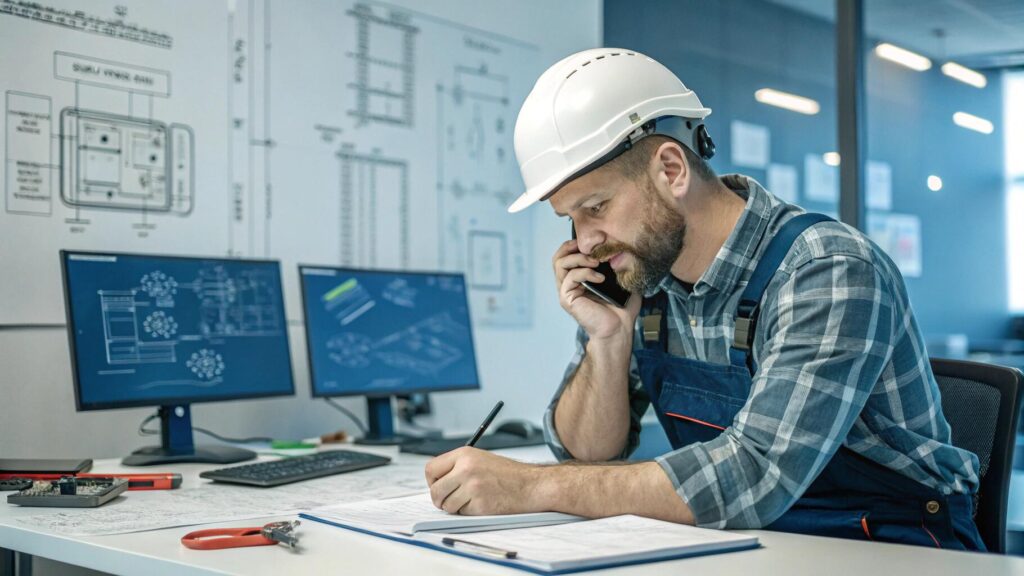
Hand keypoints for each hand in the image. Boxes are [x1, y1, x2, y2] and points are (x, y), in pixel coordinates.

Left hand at [424, 447, 543, 515]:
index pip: (431, 469)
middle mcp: (466, 469)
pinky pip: (462, 513)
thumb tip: (436, 481)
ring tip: (472, 500)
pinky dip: (470, 512)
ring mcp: (473, 487)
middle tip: (450, 500)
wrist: (531, 485)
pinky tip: (483, 504)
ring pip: (447, 505)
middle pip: (435, 491)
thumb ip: (458, 466)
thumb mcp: (480, 459)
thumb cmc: (508, 474)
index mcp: (464, 454)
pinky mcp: (480, 504)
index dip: (433, 481)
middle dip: (440, 499)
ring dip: (456, 507)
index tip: (439, 486)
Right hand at [552, 239, 640, 341]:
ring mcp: (566, 291)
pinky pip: (570, 277)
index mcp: (578, 279)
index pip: (567, 255)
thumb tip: (617, 248)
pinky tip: (600, 278)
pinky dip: (585, 272)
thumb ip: (616, 263)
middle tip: (590, 248)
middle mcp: (569, 284)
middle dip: (572, 247)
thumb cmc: (621, 308)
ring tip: (596, 262)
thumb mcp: (620, 280)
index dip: (575, 245)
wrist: (619, 329)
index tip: (594, 242)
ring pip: (560, 264)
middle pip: (558, 257)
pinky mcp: (567, 298)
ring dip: (579, 258)